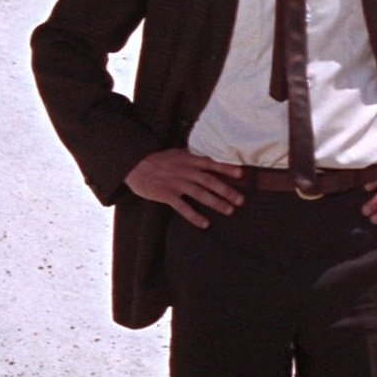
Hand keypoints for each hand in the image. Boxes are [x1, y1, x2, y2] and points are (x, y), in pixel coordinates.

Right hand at [124, 149, 244, 227]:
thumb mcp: (177, 154)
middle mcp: (185, 171)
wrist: (134, 164)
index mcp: (189, 160)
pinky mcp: (166, 194)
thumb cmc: (157, 160)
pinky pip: (182, 207)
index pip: (211, 164)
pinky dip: (194, 215)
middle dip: (227, 191)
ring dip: (216, 202)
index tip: (241, 175)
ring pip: (200, 194)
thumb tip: (208, 160)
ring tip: (229, 210)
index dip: (226, 169)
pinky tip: (204, 223)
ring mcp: (176, 183)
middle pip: (210, 181)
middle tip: (241, 200)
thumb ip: (192, 158)